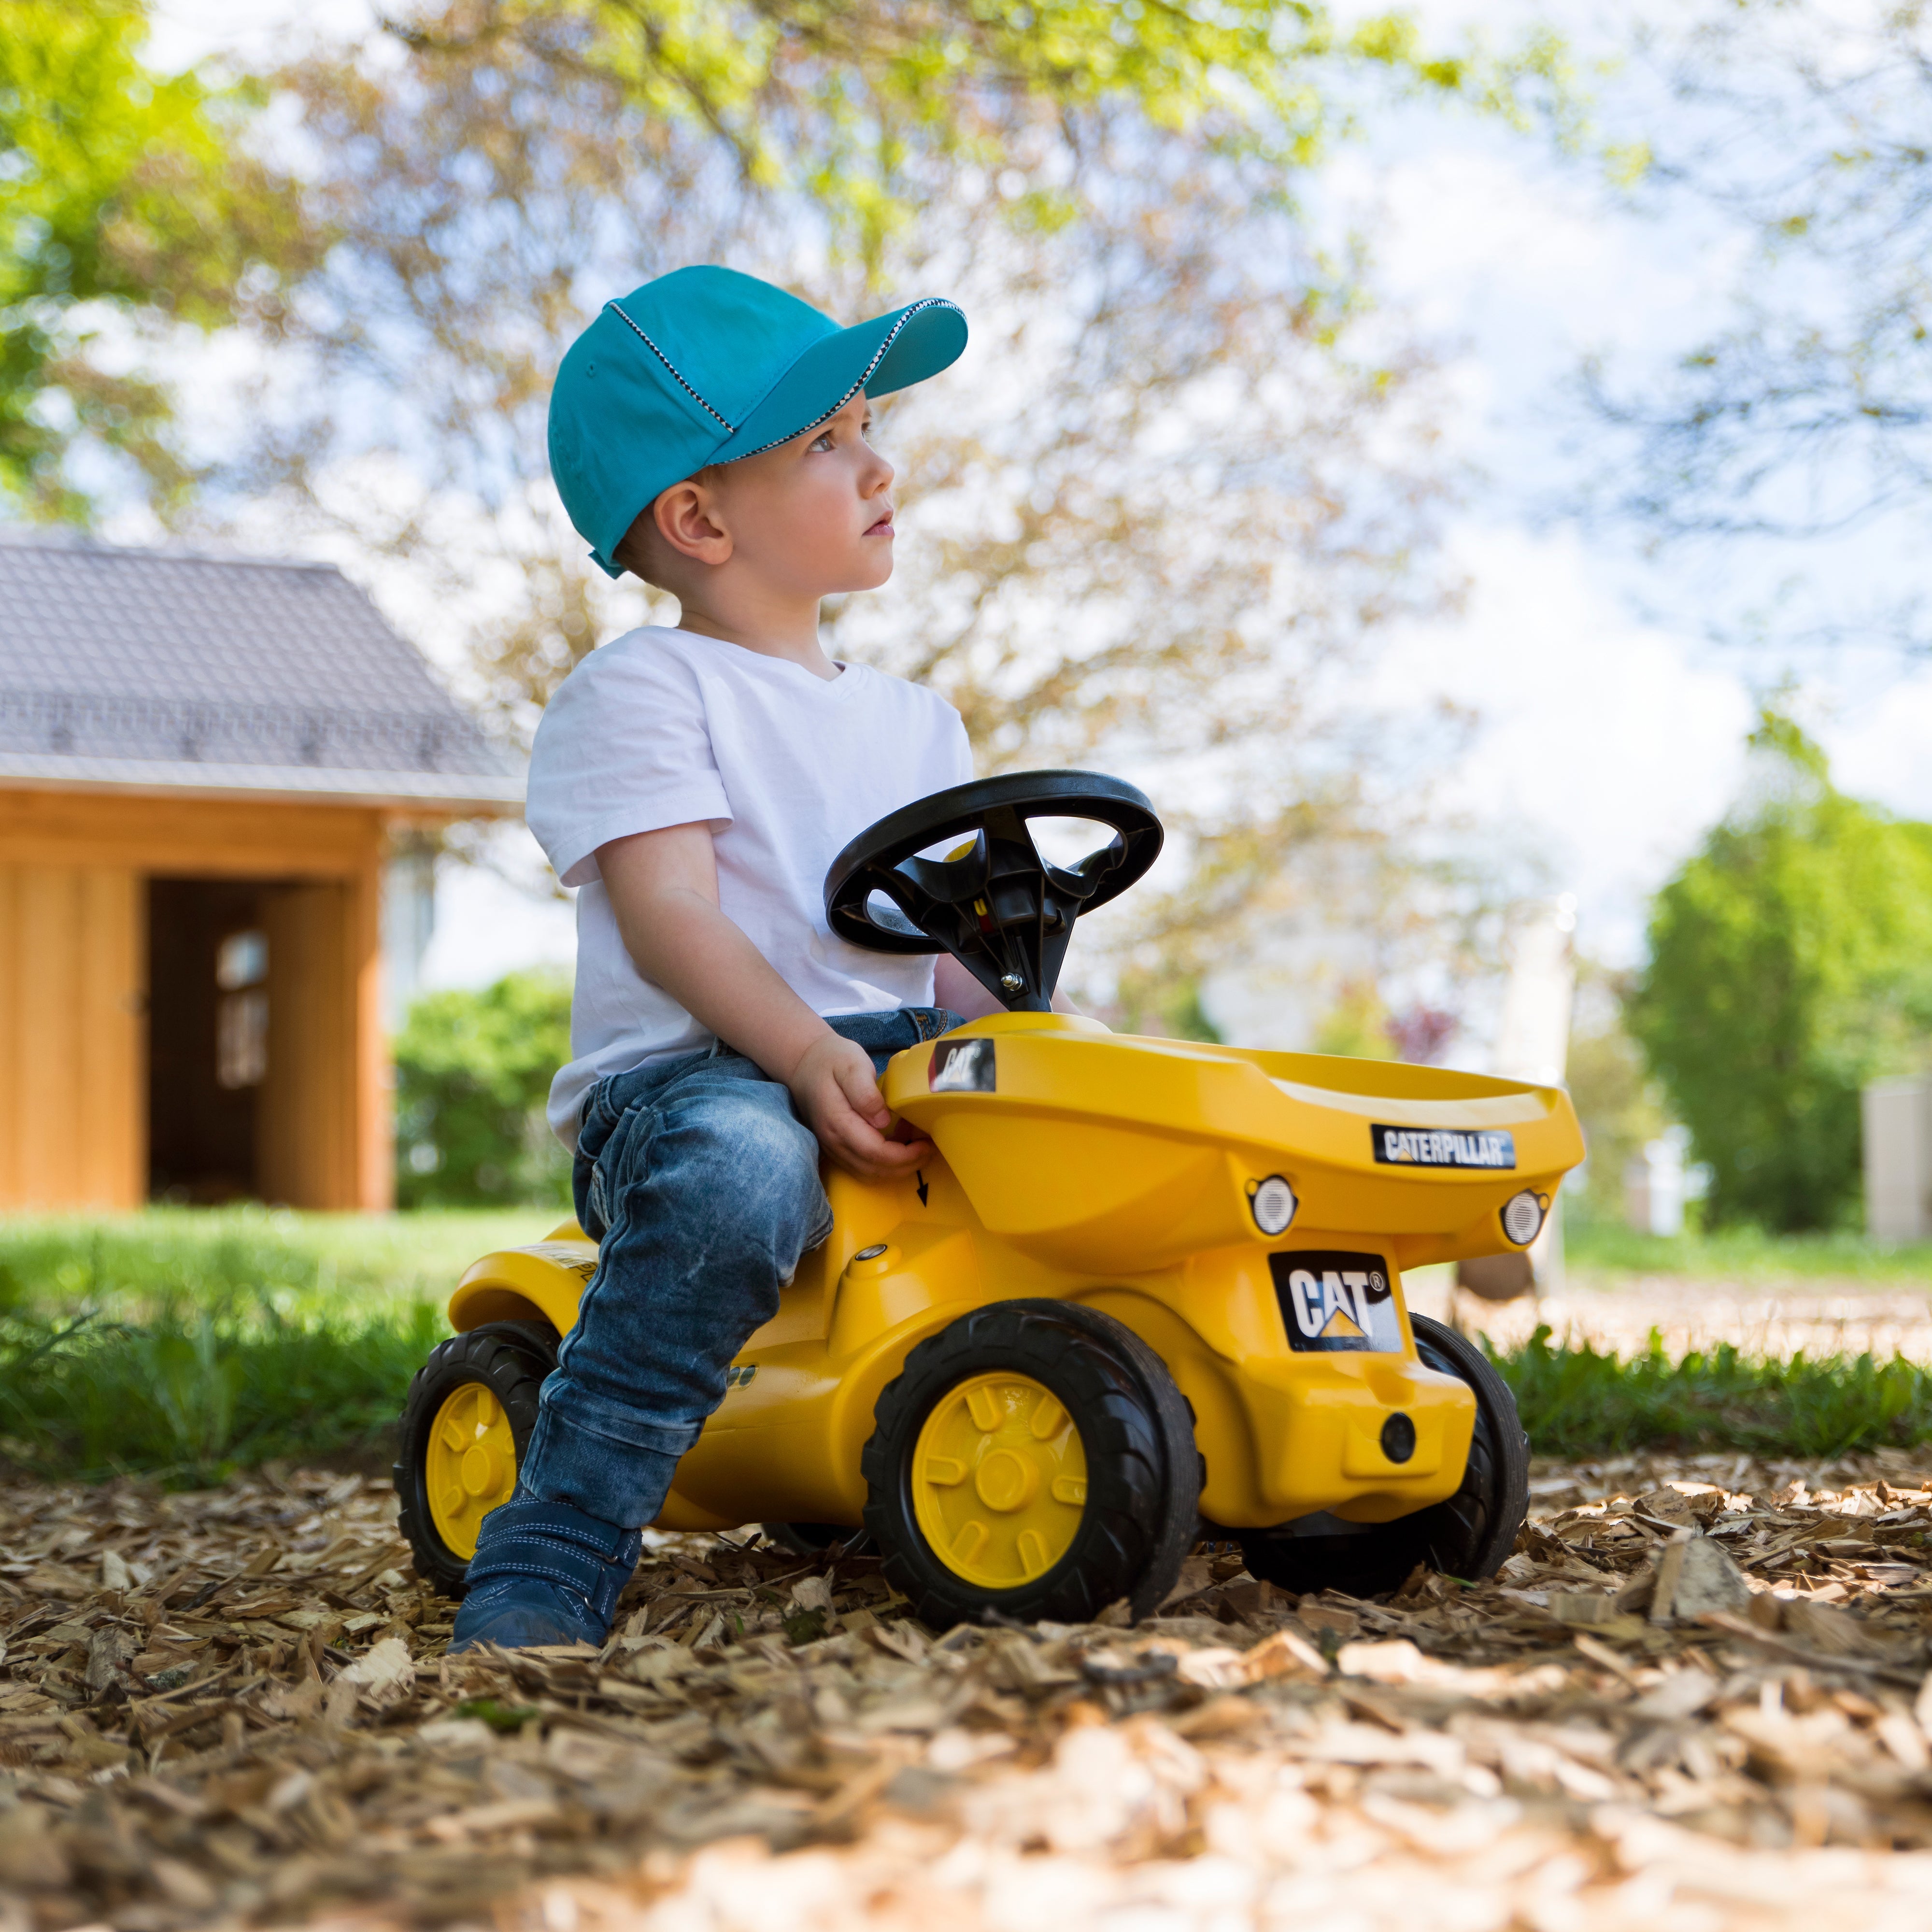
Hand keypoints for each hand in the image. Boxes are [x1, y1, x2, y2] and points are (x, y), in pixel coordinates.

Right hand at [786, 1032, 931, 1179]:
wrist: (804, 1063)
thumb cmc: (832, 1059)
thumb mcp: (851, 1065)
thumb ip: (865, 1093)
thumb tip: (883, 1121)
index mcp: (838, 1121)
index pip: (874, 1152)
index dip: (904, 1155)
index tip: (925, 1144)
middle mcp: (832, 1141)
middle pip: (873, 1169)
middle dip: (906, 1165)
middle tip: (928, 1148)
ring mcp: (832, 1148)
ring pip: (868, 1173)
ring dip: (896, 1168)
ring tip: (917, 1147)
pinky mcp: (835, 1148)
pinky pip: (861, 1168)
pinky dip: (884, 1165)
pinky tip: (898, 1146)